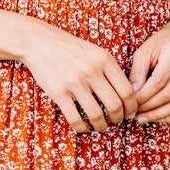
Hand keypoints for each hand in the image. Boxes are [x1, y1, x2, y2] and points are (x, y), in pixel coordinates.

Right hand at [21, 20, 137, 133]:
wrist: (38, 41)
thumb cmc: (69, 47)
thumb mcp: (95, 51)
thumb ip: (110, 69)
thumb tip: (127, 94)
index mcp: (104, 59)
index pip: (127, 90)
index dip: (132, 107)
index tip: (130, 112)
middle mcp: (92, 70)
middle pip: (115, 105)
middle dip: (118, 118)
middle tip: (116, 121)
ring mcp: (75, 82)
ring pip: (96, 115)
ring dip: (101, 126)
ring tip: (100, 125)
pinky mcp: (59, 92)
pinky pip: (75, 119)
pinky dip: (82, 128)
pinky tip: (84, 126)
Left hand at [129, 19, 169, 123]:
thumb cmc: (161, 44)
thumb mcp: (144, 51)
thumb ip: (137, 72)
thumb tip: (133, 94)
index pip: (158, 81)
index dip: (144, 96)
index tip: (132, 103)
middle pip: (169, 94)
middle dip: (150, 107)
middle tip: (136, 114)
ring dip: (160, 114)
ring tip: (145, 118)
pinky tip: (160, 118)